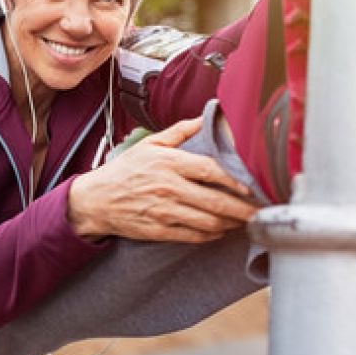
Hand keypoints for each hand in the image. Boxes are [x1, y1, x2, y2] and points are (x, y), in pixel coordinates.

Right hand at [67, 117, 258, 243]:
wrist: (94, 200)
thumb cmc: (123, 171)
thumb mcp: (148, 145)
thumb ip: (180, 132)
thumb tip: (205, 118)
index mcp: (168, 163)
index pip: (210, 171)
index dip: (236, 180)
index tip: (253, 187)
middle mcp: (168, 188)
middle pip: (216, 201)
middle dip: (243, 209)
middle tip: (260, 211)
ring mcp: (164, 211)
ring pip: (209, 221)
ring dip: (230, 223)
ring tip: (243, 221)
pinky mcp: (159, 230)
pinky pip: (194, 236)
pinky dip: (212, 235)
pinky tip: (219, 230)